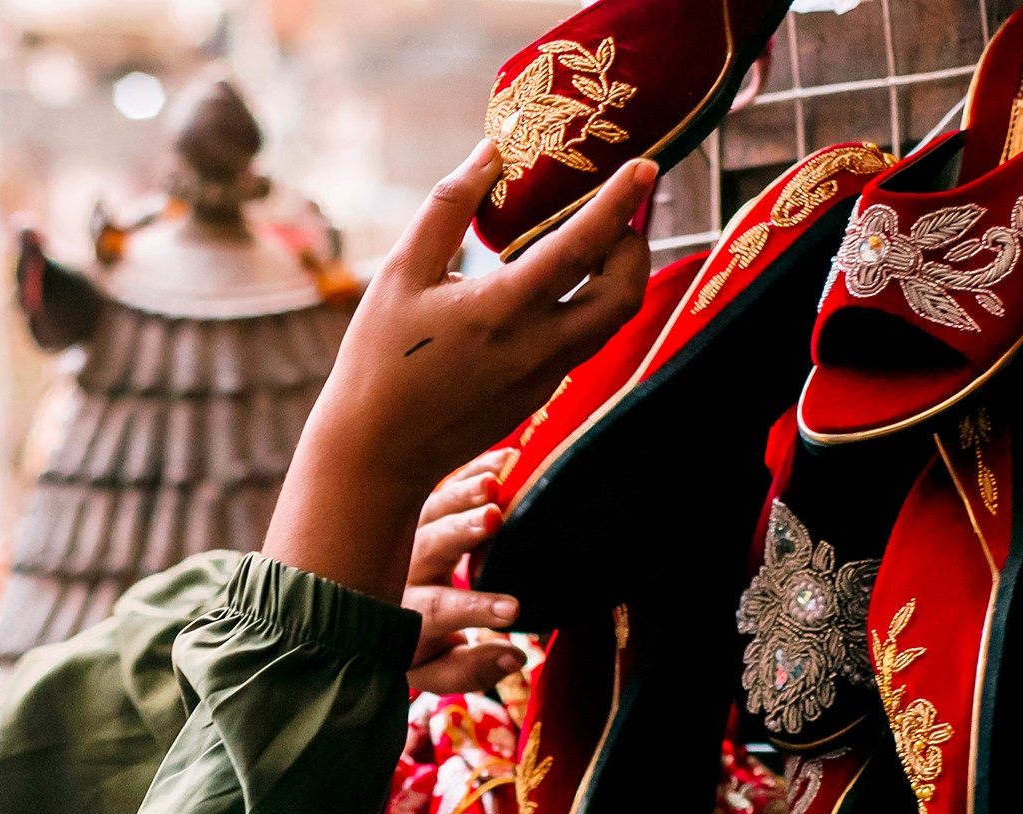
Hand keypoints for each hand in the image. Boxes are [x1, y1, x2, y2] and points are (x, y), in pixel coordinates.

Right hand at [265, 147, 654, 602]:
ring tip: (594, 242)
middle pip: (623, 292)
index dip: (619, 202)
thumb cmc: (378, 359)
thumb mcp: (402, 273)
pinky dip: (584, 304)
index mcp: (505, 310)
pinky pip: (580, 341)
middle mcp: (539, 346)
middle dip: (634, 245)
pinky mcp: (538, 395)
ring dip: (615, 276)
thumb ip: (449, 207)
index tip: (646, 165)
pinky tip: (553, 287)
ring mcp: (544, 376)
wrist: (376, 453)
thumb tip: (490, 151)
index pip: (583, 246)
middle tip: (621, 212)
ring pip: (608, 320)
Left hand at [405, 452, 525, 694]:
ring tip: (494, 481)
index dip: (474, 609)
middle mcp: (398, 571)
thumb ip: (473, 668)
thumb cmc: (412, 647)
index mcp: (402, 616)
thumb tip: (515, 657)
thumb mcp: (435, 668)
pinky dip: (470, 473)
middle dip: (460, 533)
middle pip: (426, 548)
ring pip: (428, 511)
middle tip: (494, 519)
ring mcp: (403, 536)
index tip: (514, 609)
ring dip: (462, 494)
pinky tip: (504, 460)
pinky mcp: (415, 511)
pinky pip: (440, 487)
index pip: (437, 611)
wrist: (360, 613)